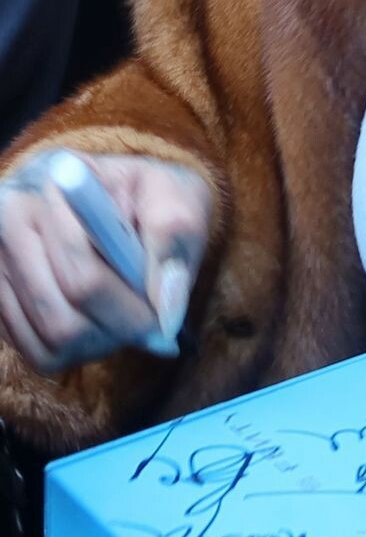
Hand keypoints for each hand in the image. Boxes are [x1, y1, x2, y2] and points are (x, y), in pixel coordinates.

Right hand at [0, 151, 209, 371]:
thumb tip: (164, 308)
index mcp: (56, 185)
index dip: (128, 309)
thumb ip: (174, 241)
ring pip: (48, 338)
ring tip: (122, 315)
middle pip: (62, 317)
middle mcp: (11, 219)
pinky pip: (33, 351)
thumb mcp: (178, 196)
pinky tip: (94, 320)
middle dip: (114, 330)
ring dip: (97, 342)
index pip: (83, 277)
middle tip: (146, 323)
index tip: (159, 320)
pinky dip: (72, 350)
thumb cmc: (151, 196)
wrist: (118, 193)